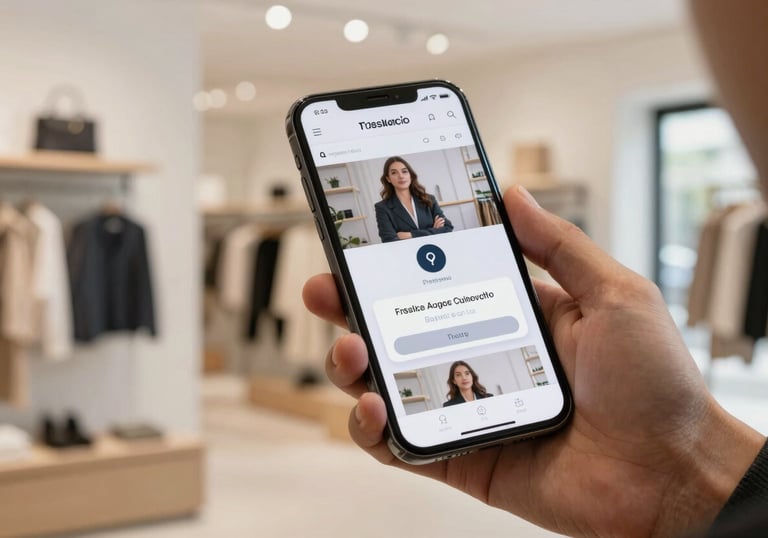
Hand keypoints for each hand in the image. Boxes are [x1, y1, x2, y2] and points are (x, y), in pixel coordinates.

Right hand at [303, 186, 763, 537]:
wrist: (673, 473)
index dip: (396, 264)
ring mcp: (465, 409)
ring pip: (386, 384)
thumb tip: (512, 194)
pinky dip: (372, 429)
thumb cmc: (655, 383)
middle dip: (352, 308)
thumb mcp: (613, 293)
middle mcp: (479, 359)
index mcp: (510, 317)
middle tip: (327, 288)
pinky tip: (373, 408)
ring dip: (352, 365)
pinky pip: (399, 445)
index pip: (438, 284)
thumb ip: (558, 244)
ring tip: (351, 348)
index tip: (362, 240)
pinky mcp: (459, 457)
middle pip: (397, 331)